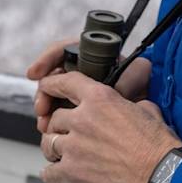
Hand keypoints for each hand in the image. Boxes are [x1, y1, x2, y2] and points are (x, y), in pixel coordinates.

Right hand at [26, 37, 151, 132]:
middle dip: (43, 92)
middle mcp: (81, 72)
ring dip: (44, 109)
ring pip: (51, 97)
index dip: (46, 60)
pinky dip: (51, 121)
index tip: (35, 74)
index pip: (63, 51)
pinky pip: (56, 113)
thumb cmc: (142, 89)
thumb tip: (115, 87)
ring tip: (44, 124)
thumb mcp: (136, 77)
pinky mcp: (74, 110)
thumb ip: (125, 78)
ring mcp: (76, 92)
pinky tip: (49, 131)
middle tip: (40, 108)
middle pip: (52, 77)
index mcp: (92, 57)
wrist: (147, 117)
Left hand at [37, 71, 181, 182]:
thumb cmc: (158, 147)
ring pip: (48, 143)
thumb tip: (127, 107)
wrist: (162, 177)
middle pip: (54, 118)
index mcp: (100, 99)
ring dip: (54, 149)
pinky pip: (49, 172)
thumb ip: (127, 104)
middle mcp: (83, 120)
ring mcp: (75, 148)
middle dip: (59, 127)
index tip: (46, 89)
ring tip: (63, 156)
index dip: (51, 85)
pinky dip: (52, 173)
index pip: (64, 82)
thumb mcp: (146, 110)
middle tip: (68, 135)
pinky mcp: (73, 173)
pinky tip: (58, 174)